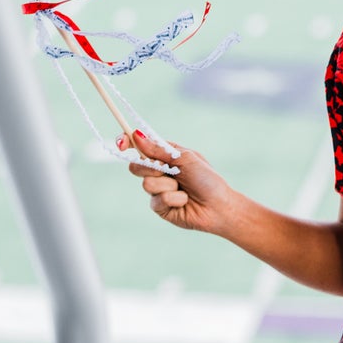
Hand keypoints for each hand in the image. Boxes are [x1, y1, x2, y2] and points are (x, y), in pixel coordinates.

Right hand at [122, 131, 237, 235]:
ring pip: (147, 184)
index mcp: (166, 156)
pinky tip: (184, 202)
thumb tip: (136, 135)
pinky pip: (157, 200)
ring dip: (168, 185)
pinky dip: (174, 199)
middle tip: (166, 169)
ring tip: (183, 189)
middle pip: (136, 166)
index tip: (122, 142)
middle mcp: (160, 172)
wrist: (220, 207)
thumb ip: (159, 150)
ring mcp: (158, 191)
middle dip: (150, 167)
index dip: (127, 143)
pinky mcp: (160, 207)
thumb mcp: (185, 159)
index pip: (140, 147)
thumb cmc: (207, 179)